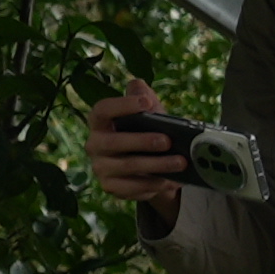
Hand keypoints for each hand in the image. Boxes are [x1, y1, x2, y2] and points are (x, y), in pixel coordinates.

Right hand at [86, 87, 191, 207]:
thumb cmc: (145, 133)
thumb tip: (138, 85)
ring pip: (127, 166)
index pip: (102, 110)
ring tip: (180, 162)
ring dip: (156, 165)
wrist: (147, 167)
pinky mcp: (110, 187)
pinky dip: (153, 184)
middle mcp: (94, 144)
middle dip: (142, 141)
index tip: (147, 103)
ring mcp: (100, 167)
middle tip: (168, 141)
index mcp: (100, 122)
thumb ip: (143, 98)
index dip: (122, 106)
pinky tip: (170, 180)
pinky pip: (131, 187)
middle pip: (113, 142)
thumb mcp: (148, 114)